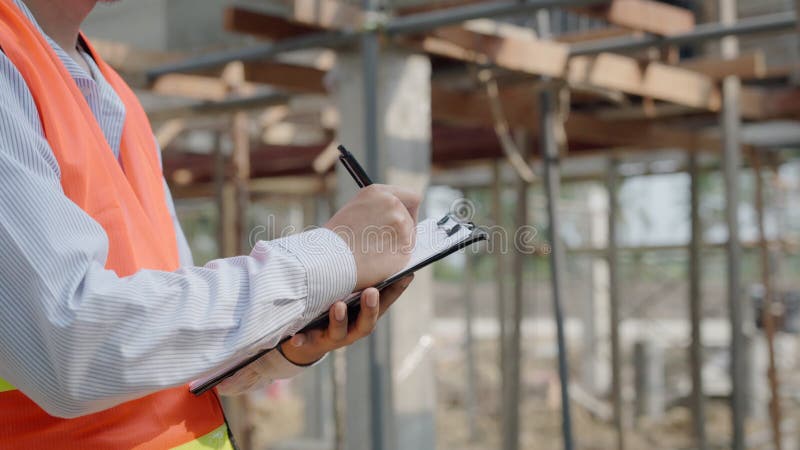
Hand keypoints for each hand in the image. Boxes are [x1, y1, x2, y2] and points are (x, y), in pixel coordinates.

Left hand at [280, 275, 413, 365]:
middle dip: (370, 308)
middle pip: (367, 322)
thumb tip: (377, 235)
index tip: (407, 274)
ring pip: (340, 332)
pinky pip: (307, 343)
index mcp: (365, 313)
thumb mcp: (346, 288)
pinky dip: (303, 340)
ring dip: (339, 319)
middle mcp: (354, 327)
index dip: (397, 289)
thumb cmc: (333, 306)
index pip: (385, 301)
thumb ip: (356, 271)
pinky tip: (296, 338)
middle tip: (371, 292)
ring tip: (337, 305)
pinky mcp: (313, 342)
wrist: (308, 339)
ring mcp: (334, 336)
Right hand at [325, 185, 419, 290]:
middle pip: (411, 218)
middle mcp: (393, 205)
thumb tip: (394, 220)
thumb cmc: (335, 239)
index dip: (409, 210)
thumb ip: (378, 210)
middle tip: (386, 242)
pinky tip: (378, 263)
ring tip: (374, 253)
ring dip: (397, 245)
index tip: (404, 219)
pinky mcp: (404, 248)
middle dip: (403, 230)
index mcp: (379, 192)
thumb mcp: (355, 211)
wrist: (327, 259)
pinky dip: (395, 261)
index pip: (411, 197)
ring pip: (409, 238)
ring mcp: (401, 226)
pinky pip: (405, 255)